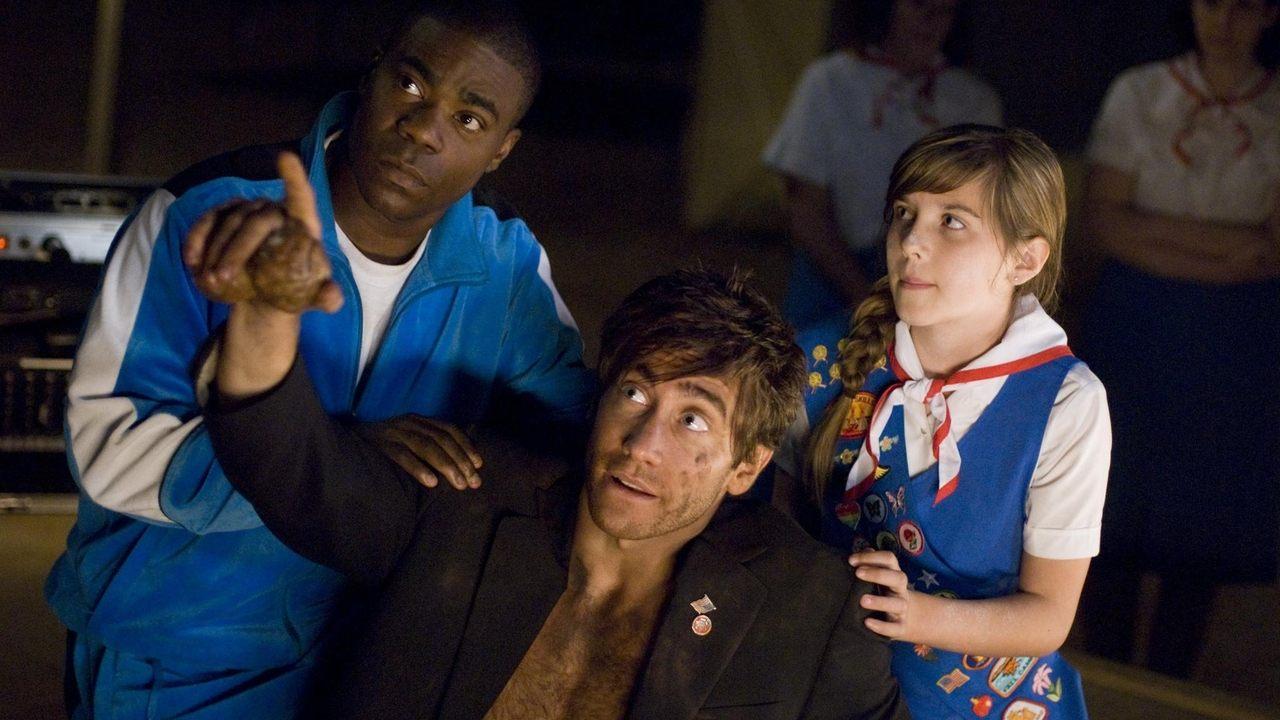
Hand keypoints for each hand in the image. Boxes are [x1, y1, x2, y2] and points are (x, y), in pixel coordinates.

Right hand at [184, 152, 342, 313]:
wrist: (266, 292)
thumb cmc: (296, 288)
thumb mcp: (315, 297)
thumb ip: (328, 298)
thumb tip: (332, 298)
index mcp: (302, 224)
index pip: (301, 197)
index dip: (294, 178)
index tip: (286, 157)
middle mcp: (273, 210)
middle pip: (255, 222)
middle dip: (236, 250)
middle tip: (223, 278)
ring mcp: (246, 211)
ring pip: (227, 223)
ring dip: (214, 252)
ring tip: (209, 281)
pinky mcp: (222, 218)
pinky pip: (206, 224)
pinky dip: (197, 241)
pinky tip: (191, 262)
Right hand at [356, 415, 483, 489]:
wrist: (343, 443)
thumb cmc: (380, 448)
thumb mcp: (406, 441)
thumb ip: (426, 447)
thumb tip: (457, 466)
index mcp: (417, 420)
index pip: (449, 429)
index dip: (466, 446)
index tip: (479, 465)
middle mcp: (408, 422)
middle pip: (442, 440)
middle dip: (461, 461)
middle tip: (473, 482)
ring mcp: (393, 432)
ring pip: (427, 446)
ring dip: (446, 466)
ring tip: (459, 484)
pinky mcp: (379, 445)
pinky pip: (402, 456)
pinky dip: (419, 469)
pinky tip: (431, 483)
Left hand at [849, 550, 914, 638]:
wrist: (905, 619)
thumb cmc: (884, 593)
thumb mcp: (879, 579)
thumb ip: (868, 567)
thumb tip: (854, 558)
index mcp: (894, 574)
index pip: (889, 559)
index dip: (872, 557)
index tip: (851, 561)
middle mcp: (900, 590)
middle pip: (898, 578)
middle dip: (878, 574)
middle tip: (857, 573)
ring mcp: (902, 609)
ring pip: (897, 604)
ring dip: (880, 601)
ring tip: (862, 601)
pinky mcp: (900, 627)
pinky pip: (894, 628)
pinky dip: (882, 626)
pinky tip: (867, 623)